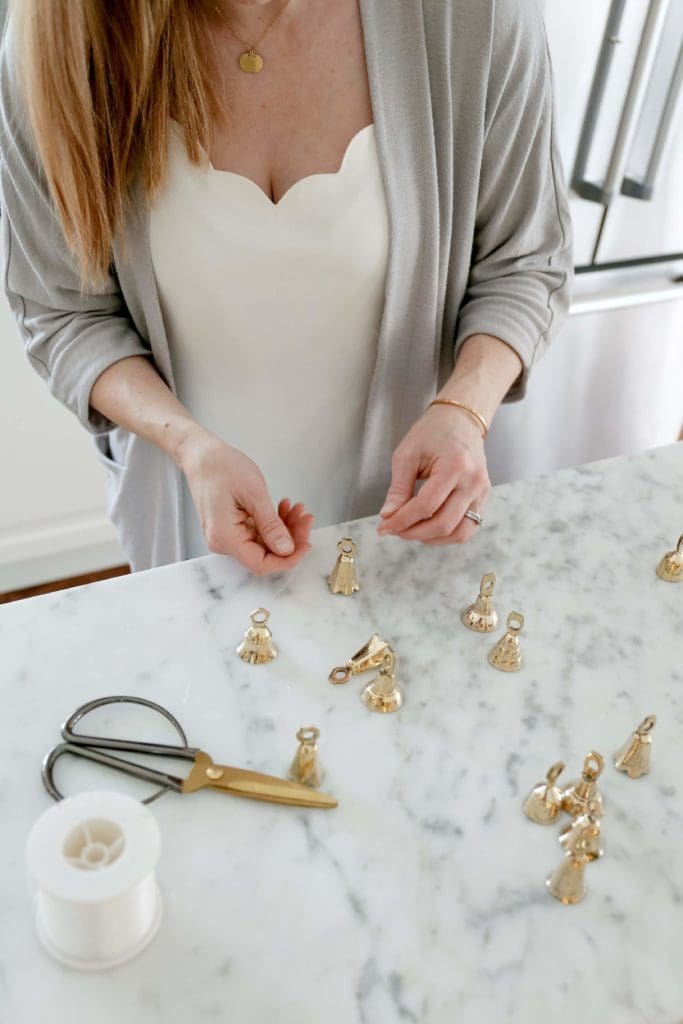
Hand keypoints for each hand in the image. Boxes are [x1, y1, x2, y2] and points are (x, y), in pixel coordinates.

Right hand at [178, 430, 313, 573]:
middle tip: (305, 518)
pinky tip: (282, 508)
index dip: (287, 559)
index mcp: (225, 537)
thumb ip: (271, 525)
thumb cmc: (221, 468)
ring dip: (284, 528)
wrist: (201, 455)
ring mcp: (225, 536)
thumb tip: (286, 549)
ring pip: (263, 543)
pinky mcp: (230, 528)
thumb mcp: (253, 494)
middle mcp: (223, 542)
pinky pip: (256, 533)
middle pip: (265, 554)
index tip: (306, 543)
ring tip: (296, 509)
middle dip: (290, 538)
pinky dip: (272, 523)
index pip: (261, 564)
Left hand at [377, 406, 490, 543]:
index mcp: (455, 466)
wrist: (460, 420)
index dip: (402, 521)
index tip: (384, 527)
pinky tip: (428, 528)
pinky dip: (446, 535)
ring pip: (459, 533)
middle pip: (443, 524)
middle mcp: (473, 482)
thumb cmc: (432, 433)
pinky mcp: (483, 499)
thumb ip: (398, 488)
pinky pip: (467, 529)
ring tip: (410, 531)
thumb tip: (388, 516)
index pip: (426, 506)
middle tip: (394, 530)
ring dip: (431, 539)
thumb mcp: (407, 455)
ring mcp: (482, 493)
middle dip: (414, 533)